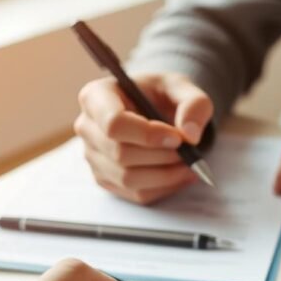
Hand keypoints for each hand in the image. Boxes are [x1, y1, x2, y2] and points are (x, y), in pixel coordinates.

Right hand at [74, 72, 213, 203]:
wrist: (156, 110)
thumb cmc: (161, 94)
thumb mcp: (181, 87)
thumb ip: (193, 104)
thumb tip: (190, 135)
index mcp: (97, 96)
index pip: (114, 123)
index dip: (147, 135)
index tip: (177, 138)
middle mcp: (87, 127)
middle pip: (121, 154)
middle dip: (161, 156)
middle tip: (190, 151)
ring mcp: (93, 156)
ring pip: (128, 178)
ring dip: (166, 175)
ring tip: (190, 163)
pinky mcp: (106, 178)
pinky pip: (136, 193)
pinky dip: (164, 188)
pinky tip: (181, 174)